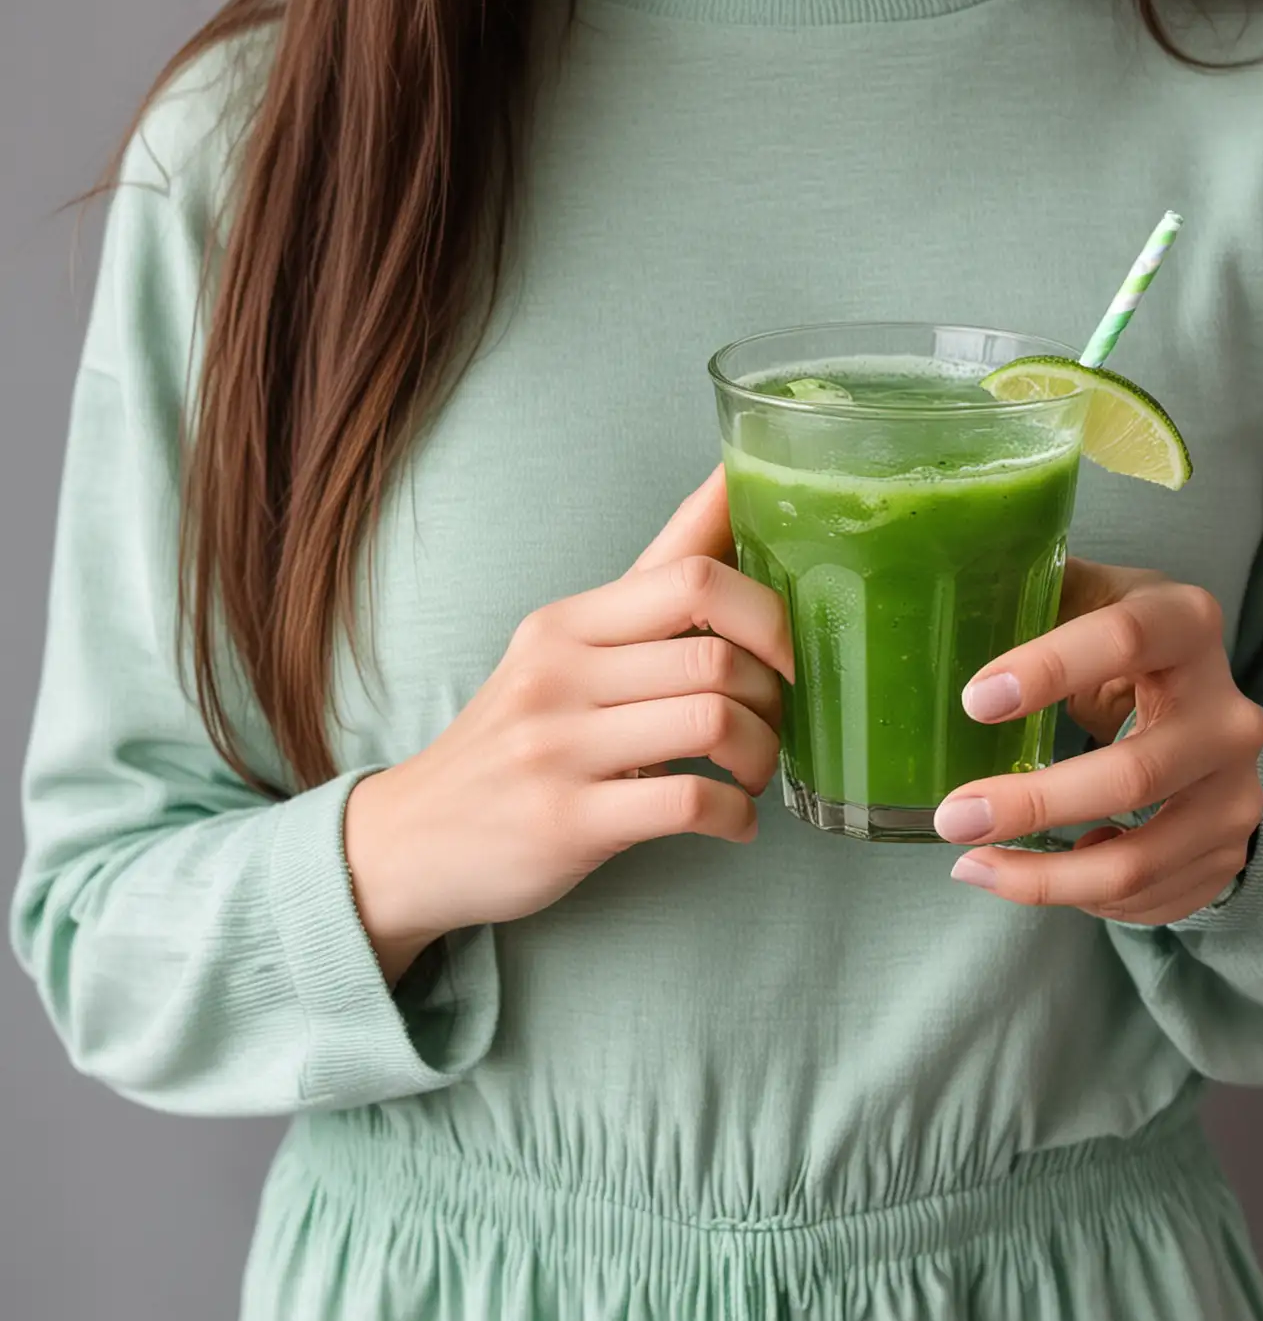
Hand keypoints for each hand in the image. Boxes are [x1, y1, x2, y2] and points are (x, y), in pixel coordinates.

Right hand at [344, 465, 792, 983]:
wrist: (414, 839)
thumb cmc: (518, 739)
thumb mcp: (567, 654)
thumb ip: (652, 588)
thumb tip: (734, 482)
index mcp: (569, 623)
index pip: (692, 574)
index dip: (769, 609)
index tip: (790, 648)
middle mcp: (558, 672)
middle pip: (718, 654)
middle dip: (775, 695)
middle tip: (775, 723)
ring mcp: (558, 747)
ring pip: (713, 721)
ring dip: (763, 754)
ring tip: (756, 774)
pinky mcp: (567, 821)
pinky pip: (691, 802)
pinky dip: (737, 817)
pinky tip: (735, 823)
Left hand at [935, 558, 1262, 924]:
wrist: (1203, 706)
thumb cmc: (1120, 645)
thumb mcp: (1087, 599)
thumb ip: (1027, 586)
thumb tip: (931, 584)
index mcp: (1186, 625)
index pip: (1125, 640)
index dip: (1049, 670)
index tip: (974, 701)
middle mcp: (1228, 711)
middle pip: (1133, 775)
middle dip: (1030, 805)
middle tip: (952, 817)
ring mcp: (1237, 789)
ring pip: (1139, 860)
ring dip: (1043, 877)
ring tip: (970, 864)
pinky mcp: (1227, 849)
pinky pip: (1147, 897)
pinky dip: (1078, 896)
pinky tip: (1032, 874)